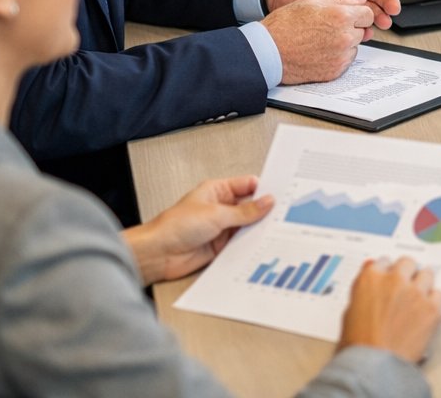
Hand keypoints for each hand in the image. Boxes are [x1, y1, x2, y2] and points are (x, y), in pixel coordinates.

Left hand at [123, 176, 272, 284]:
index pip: (247, 185)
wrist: (157, 254)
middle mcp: (220, 208)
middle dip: (264, 210)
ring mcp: (221, 227)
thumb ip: (244, 211)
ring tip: (276, 229)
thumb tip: (266, 202)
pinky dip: (251, 244)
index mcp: (217, 190)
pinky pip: (241, 243)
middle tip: (283, 213)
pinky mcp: (220, 246)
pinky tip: (261, 244)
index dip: (264, 189)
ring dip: (257, 228)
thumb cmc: (174, 226)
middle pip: (250, 206)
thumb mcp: (216, 214)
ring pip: (247, 226)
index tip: (281, 193)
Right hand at [263, 0, 377, 83]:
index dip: (358, 13)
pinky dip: (337, 56)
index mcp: (341, 16)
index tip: (350, 15)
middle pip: (363, 30)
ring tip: (321, 40)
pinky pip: (346, 60)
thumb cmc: (284, 26)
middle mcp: (345, 37)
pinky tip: (320, 51)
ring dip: (345, 42)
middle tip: (329, 27)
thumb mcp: (311, 2)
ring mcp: (342, 56)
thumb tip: (359, 0)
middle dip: (352, 27)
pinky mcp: (336, 70)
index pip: (368, 14)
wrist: (268, 52)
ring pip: (355, 46)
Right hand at [339, 256, 440, 363]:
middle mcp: (394, 280)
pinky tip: (426, 312)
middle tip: (405, 287)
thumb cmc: (357, 345)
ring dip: (422, 283)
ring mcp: (415, 292)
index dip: (386, 273)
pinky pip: (438, 294)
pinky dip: (433, 301)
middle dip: (406, 273)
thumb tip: (372, 284)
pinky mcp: (432, 307)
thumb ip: (364, 291)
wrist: (374, 366)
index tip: (389, 280)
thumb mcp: (350, 312)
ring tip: (418, 298)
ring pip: (427, 274)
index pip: (384, 262)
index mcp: (370, 278)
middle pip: (407, 263)